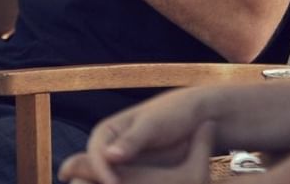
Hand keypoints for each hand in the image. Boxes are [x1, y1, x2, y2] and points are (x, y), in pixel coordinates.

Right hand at [61, 122, 215, 183]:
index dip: (102, 171)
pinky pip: (128, 183)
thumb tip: (109, 156)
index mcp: (105, 132)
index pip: (96, 155)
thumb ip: (132, 139)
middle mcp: (108, 149)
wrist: (194, 116)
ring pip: (111, 180)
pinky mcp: (135, 174)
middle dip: (104, 182)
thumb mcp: (153, 124)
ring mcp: (121, 163)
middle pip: (98, 172)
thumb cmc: (172, 114)